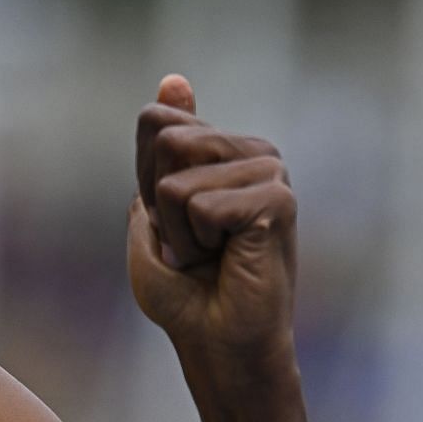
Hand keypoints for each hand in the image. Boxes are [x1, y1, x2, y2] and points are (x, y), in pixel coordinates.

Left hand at [128, 75, 296, 363]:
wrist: (218, 344)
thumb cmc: (183, 291)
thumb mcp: (151, 212)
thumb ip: (159, 147)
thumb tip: (175, 77)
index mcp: (221, 149)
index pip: (154, 122)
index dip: (144, 179)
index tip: (170, 219)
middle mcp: (250, 151)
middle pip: (165, 141)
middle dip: (158, 205)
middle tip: (192, 243)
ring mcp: (269, 171)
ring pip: (176, 180)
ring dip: (178, 231)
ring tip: (211, 254)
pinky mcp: (278, 198)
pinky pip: (199, 206)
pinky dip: (197, 243)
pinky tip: (228, 260)